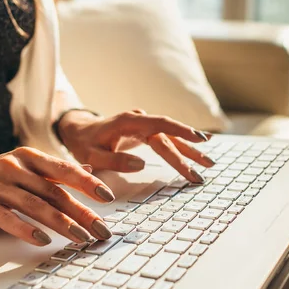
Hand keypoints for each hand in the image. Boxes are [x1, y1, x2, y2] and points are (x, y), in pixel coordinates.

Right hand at [0, 147, 115, 246]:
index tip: (108, 197)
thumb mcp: (22, 167)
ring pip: (36, 204)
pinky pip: (8, 217)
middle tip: (101, 229)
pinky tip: (43, 240)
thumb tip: (88, 169)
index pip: (65, 170)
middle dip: (82, 212)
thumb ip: (54, 171)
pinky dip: (26, 229)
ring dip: (61, 223)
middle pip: (55, 191)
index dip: (88, 183)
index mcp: (29, 157)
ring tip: (80, 238)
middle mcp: (16, 167)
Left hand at [58, 110, 214, 182]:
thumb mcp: (92, 156)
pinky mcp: (146, 131)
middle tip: (206, 168)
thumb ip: (114, 161)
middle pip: (170, 136)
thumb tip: (141, 164)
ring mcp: (144, 125)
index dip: (181, 131)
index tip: (199, 140)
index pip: (160, 125)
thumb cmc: (84, 144)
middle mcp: (140, 120)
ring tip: (209, 163)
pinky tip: (200, 147)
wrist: (79, 131)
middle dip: (189, 152)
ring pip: (172, 137)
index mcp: (129, 122)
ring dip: (190, 149)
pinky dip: (183, 144)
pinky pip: (168, 137)